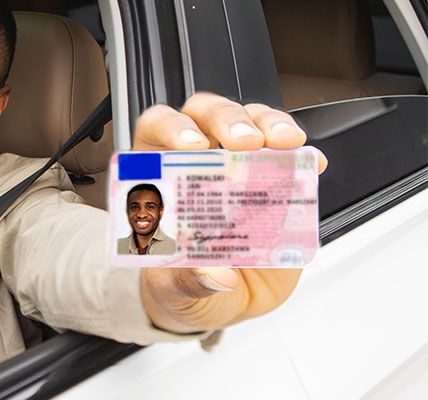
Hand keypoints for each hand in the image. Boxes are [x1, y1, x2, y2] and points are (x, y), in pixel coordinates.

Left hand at [132, 92, 325, 332]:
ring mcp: (238, 168)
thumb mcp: (175, 290)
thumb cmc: (183, 284)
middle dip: (227, 120)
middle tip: (245, 143)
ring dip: (269, 124)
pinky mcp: (275, 181)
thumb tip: (213, 276)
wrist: (219, 303)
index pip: (156, 130)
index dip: (172, 127)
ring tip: (284, 143)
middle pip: (206, 115)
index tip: (192, 145)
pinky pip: (289, 154)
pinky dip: (303, 154)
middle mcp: (196, 163)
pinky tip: (311, 163)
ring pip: (250, 121)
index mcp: (158, 178)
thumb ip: (188, 280)